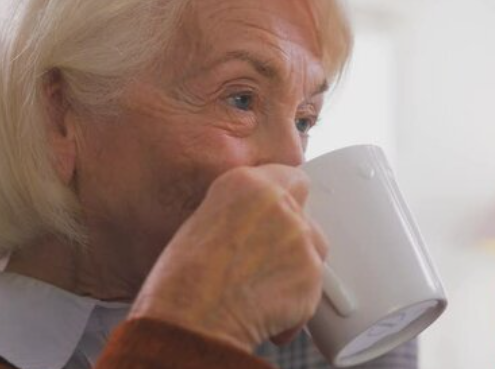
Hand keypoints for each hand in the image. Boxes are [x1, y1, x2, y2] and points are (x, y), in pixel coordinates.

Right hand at [129, 164, 327, 351]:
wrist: (191, 320)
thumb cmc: (180, 278)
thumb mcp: (202, 221)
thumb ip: (239, 210)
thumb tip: (256, 223)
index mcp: (245, 183)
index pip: (289, 175)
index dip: (283, 198)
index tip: (273, 216)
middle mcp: (279, 203)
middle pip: (305, 210)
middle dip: (291, 231)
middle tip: (264, 256)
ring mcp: (300, 238)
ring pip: (314, 246)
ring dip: (296, 263)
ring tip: (260, 288)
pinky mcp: (312, 275)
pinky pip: (311, 286)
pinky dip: (294, 301)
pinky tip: (265, 312)